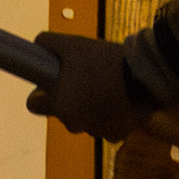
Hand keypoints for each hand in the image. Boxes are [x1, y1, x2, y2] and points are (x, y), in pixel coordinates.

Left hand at [25, 31, 149, 140]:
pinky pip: (107, 125)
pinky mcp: (116, 135)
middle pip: (62, 112)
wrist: (145, 77)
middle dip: (69, 99)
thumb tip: (38, 44)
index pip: (33, 104)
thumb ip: (48, 43)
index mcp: (58, 105)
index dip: (41, 92)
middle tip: (85, 80)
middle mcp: (74, 123)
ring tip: (107, 86)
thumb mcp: (72, 44)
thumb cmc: (104, 61)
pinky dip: (110, 115)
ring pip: (85, 119)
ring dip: (91, 107)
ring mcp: (95, 131)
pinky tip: (120, 98)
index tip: (53, 81)